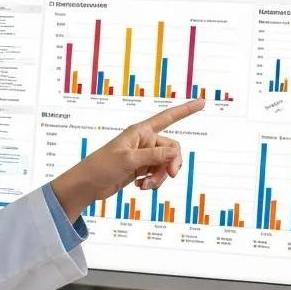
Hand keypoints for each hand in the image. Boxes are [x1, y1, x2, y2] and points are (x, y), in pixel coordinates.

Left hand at [50, 100, 204, 221]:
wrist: (87, 185)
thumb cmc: (102, 166)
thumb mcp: (129, 160)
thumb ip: (154, 155)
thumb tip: (176, 152)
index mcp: (141, 131)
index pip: (168, 117)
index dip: (186, 110)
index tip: (203, 102)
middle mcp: (145, 141)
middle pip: (172, 149)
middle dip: (171, 165)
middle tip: (170, 176)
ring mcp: (144, 156)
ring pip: (166, 165)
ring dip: (159, 177)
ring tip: (145, 186)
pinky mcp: (141, 169)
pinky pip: (157, 175)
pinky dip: (153, 182)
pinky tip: (140, 187)